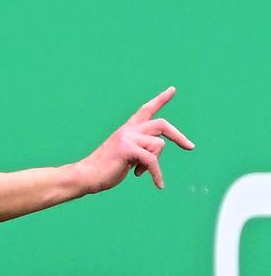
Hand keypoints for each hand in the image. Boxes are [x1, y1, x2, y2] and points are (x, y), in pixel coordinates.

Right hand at [73, 86, 194, 192]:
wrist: (85, 176)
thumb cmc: (103, 169)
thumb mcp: (126, 155)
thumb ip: (140, 149)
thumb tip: (154, 153)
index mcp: (127, 130)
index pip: (146, 110)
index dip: (160, 100)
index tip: (172, 90)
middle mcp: (128, 130)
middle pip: (161, 124)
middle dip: (178, 136)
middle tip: (190, 147)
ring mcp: (127, 138)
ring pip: (158, 146)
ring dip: (154, 163)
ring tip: (139, 172)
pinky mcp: (127, 149)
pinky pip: (152, 161)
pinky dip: (157, 175)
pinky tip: (158, 185)